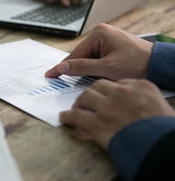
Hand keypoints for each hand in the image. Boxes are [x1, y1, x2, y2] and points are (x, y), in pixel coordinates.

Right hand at [45, 24, 152, 79]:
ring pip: (88, 58)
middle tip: (70, 83)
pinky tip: (99, 74)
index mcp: (99, 33)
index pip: (75, 54)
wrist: (160, 64)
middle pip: (81, 55)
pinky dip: (96, 67)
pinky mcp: (111, 44)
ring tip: (95, 79)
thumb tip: (62, 68)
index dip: (62, 67)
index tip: (49, 75)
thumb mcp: (107, 68)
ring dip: (88, 70)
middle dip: (78, 69)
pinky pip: (97, 57)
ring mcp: (107, 37)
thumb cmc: (138, 64)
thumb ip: (82, 67)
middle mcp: (101, 32)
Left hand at [59, 79, 174, 148]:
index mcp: (140, 86)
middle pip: (98, 86)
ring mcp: (107, 107)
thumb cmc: (163, 128)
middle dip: (92, 93)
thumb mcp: (159, 105)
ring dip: (79, 102)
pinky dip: (68, 117)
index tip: (105, 95)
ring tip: (76, 108)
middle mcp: (121, 93)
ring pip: (85, 97)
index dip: (108, 90)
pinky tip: (65, 117)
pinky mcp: (97, 123)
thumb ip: (142, 99)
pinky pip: (76, 116)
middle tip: (88, 100)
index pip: (117, 83)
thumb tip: (132, 104)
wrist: (162, 145)